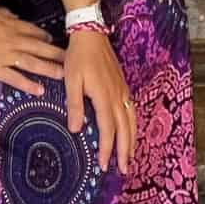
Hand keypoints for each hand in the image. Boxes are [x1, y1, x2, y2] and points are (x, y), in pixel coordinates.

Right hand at [0, 6, 65, 95]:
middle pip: (40, 48)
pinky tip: (39, 90)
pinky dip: (28, 84)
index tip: (55, 41)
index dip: (46, 37)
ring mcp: (6, 56)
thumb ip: (5, 14)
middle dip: (57, 55)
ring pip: (33, 63)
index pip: (35, 32)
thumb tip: (14, 16)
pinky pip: (15, 78)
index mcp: (12, 25)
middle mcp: (14, 40)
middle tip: (72, 61)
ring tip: (64, 76)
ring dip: (49, 70)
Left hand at [65, 28, 134, 172]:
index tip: (104, 165)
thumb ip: (74, 105)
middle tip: (124, 169)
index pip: (108, 130)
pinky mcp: (123, 85)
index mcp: (104, 97)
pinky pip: (132, 110)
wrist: (91, 34)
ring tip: (130, 156)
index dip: (107, 149)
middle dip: (125, 151)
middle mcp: (117, 96)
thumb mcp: (71, 81)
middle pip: (125, 129)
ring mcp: (122, 90)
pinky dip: (133, 125)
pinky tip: (129, 130)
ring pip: (131, 120)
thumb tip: (76, 130)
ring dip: (132, 140)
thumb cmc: (78, 57)